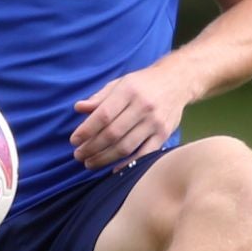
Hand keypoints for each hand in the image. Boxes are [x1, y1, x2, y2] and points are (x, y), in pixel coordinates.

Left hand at [70, 65, 186, 170]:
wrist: (178, 81)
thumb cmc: (143, 83)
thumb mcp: (120, 83)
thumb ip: (99, 98)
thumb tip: (78, 108)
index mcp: (129, 91)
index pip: (103, 115)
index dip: (86, 130)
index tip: (74, 140)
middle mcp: (143, 107)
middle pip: (113, 134)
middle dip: (92, 148)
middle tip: (78, 155)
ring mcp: (155, 122)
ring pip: (126, 146)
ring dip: (104, 158)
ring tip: (89, 163)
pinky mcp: (164, 134)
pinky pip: (144, 154)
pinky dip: (128, 164)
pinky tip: (114, 169)